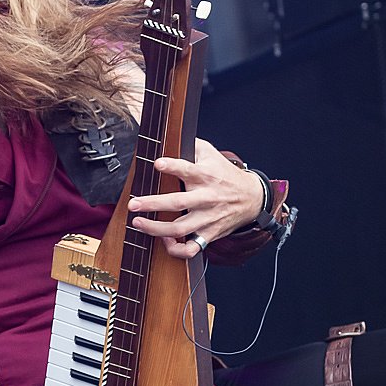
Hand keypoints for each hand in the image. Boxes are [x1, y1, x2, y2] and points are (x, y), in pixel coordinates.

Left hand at [127, 138, 263, 258]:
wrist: (251, 198)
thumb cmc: (225, 175)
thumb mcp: (212, 154)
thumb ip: (191, 145)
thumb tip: (169, 136)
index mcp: (206, 176)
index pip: (189, 169)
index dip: (172, 166)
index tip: (157, 164)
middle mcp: (206, 198)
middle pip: (178, 203)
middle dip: (153, 204)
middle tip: (133, 203)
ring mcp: (207, 218)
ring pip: (180, 229)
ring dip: (156, 228)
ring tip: (137, 222)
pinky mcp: (208, 234)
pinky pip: (191, 248)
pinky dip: (176, 249)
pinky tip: (164, 240)